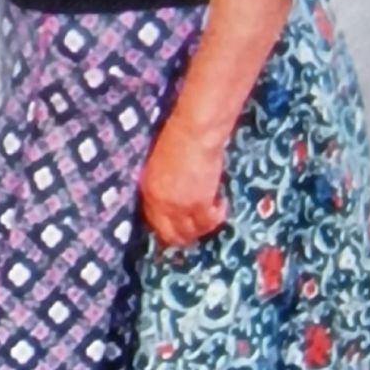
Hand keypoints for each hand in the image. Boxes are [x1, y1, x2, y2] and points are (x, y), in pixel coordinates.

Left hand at [138, 109, 228, 247]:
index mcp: (148, 191)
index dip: (168, 228)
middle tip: (197, 227)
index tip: (180, 225)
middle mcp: (160, 204)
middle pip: (171, 236)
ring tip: (212, 213)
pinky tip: (221, 204)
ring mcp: (179, 207)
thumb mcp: (160, 165)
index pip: (154, 223)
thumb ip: (162, 184)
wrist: (193, 133)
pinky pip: (209, 222)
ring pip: (191, 233)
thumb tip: (172, 195)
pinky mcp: (199, 204)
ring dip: (203, 227)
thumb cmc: (177, 139)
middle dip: (184, 236)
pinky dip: (217, 216)